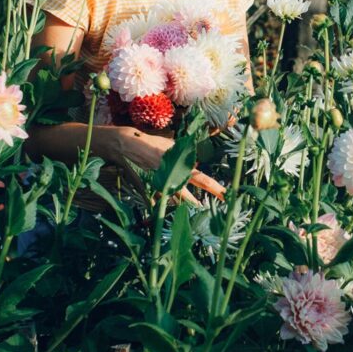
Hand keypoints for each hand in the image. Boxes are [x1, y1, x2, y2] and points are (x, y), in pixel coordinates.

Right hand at [109, 127, 224, 203]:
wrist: (126, 146)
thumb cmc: (151, 143)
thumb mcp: (172, 146)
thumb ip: (185, 157)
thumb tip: (195, 166)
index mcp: (180, 166)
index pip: (203, 180)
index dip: (216, 189)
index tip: (227, 196)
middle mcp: (171, 179)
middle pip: (189, 199)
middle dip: (197, 204)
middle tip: (206, 208)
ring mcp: (158, 188)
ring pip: (175, 202)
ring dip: (182, 205)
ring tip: (190, 208)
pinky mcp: (148, 192)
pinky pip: (159, 202)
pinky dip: (164, 202)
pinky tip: (167, 206)